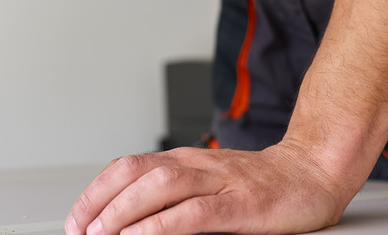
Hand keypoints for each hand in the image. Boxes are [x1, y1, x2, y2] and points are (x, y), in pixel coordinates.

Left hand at [66, 143, 346, 234]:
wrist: (311, 171)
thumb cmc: (257, 182)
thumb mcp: (207, 180)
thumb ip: (172, 195)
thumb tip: (127, 220)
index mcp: (183, 160)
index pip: (126, 168)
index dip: (95, 191)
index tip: (76, 218)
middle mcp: (196, 165)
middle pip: (134, 173)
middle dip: (99, 202)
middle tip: (80, 231)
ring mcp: (219, 182)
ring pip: (159, 187)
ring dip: (123, 212)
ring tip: (101, 234)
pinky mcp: (241, 204)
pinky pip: (195, 212)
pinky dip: (162, 225)